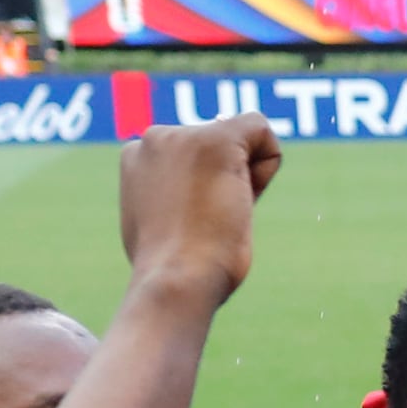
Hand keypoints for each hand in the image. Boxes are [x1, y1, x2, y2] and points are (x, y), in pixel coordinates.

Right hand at [121, 113, 278, 296]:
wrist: (176, 279)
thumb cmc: (173, 268)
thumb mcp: (160, 224)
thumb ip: (172, 196)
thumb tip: (192, 199)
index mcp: (138, 157)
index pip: (195, 159)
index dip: (209, 192)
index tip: (194, 223)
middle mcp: (153, 139)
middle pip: (220, 149)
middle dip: (228, 184)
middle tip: (209, 223)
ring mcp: (180, 135)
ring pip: (242, 142)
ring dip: (246, 182)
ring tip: (219, 214)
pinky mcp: (214, 140)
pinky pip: (260, 128)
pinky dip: (268, 164)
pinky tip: (242, 196)